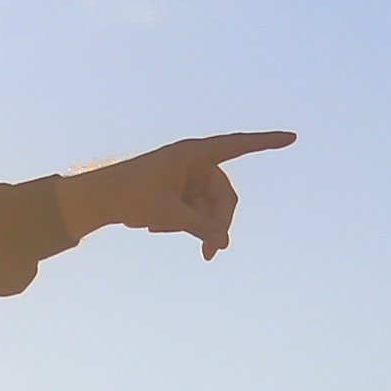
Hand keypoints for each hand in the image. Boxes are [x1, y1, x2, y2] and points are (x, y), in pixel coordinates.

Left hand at [55, 131, 293, 258]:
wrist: (99, 198)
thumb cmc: (129, 195)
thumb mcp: (167, 213)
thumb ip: (199, 226)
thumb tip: (224, 243)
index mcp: (194, 153)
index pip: (237, 146)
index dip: (266, 142)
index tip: (291, 138)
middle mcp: (195, 163)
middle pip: (224, 196)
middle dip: (216, 223)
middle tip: (208, 253)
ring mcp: (189, 178)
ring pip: (210, 209)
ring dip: (195, 226)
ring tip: (161, 230)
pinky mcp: (182, 193)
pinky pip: (196, 212)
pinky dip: (182, 223)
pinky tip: (155, 226)